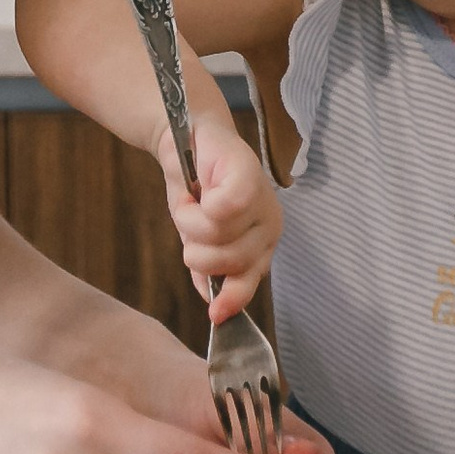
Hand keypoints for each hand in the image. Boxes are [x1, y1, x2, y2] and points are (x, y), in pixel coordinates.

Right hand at [161, 111, 280, 319]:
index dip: (233, 299)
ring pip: (219, 235)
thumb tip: (215, 308)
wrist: (186, 138)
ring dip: (189, 223)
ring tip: (190, 205)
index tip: (215, 315)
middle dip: (197, 251)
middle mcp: (268, 224)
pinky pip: (222, 209)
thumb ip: (210, 273)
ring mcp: (261, 199)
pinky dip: (197, 206)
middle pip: (229, 261)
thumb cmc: (195, 191)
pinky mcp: (247, 174)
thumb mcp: (199, 240)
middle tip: (189, 226)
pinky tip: (196, 191)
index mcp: (261, 244)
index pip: (250, 281)